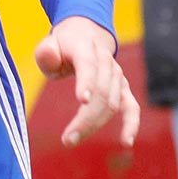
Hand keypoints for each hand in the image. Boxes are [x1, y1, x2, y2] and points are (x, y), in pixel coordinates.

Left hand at [33, 16, 139, 146]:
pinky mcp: (123, 88)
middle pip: (101, 92)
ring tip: (72, 140)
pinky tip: (126, 142)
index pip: (88, 64)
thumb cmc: (61, 47)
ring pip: (111, 104)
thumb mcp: (49, 46)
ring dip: (94, 124)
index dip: (87, 82)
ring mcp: (117, 75)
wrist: (86, 36)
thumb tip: (50, 56)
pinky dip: (132, 124)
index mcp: (85, 47)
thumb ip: (46, 53)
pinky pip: (132, 107)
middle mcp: (105, 61)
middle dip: (86, 118)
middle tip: (67, 139)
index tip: (82, 101)